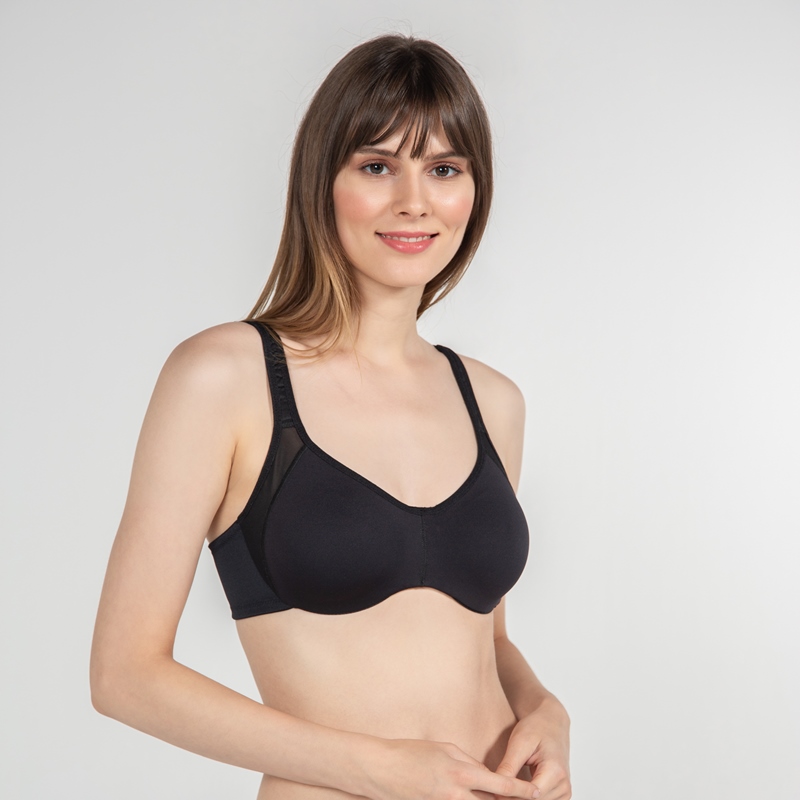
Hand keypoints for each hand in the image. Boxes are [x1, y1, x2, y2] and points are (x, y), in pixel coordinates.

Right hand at [367, 738, 540, 799]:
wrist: (381, 769)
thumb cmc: (412, 753)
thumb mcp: (445, 749)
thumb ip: (469, 762)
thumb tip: (485, 774)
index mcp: (462, 772)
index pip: (500, 784)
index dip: (521, 790)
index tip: (536, 791)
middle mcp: (457, 794)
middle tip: (525, 799)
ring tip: (497, 799)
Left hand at [494, 699, 570, 799]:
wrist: (551, 723)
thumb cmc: (536, 728)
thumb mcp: (519, 742)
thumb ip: (509, 767)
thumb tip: (495, 789)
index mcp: (556, 772)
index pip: (530, 796)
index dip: (509, 795)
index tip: (493, 791)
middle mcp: (564, 786)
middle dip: (512, 797)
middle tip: (493, 790)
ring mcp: (564, 792)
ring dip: (518, 798)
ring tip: (502, 789)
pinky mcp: (560, 795)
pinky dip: (526, 798)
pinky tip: (514, 791)